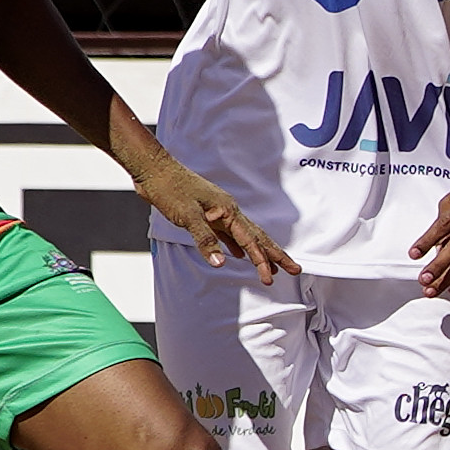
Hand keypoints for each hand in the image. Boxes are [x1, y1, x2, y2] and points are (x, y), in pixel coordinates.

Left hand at [133, 153, 294, 284]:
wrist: (154, 170)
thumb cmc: (169, 189)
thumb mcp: (187, 216)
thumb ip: (206, 240)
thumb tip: (222, 263)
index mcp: (227, 211)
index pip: (251, 241)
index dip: (262, 261)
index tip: (270, 279)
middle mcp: (228, 211)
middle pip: (258, 237)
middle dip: (276, 255)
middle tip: (295, 269)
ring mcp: (218, 212)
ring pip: (245, 236)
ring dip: (259, 252)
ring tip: (272, 266)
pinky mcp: (207, 214)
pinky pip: (229, 233)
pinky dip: (237, 245)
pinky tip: (237, 254)